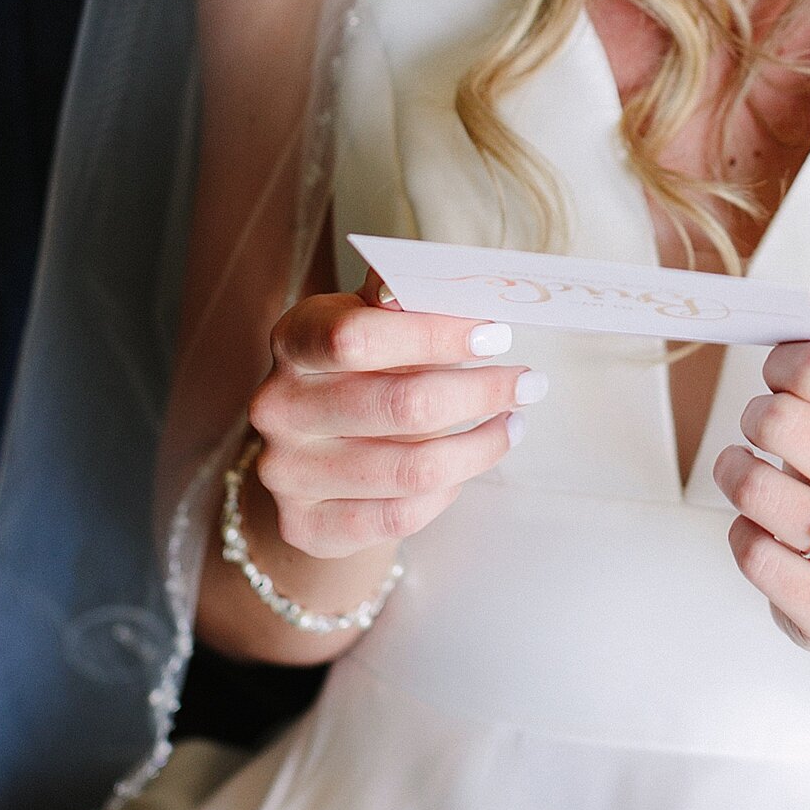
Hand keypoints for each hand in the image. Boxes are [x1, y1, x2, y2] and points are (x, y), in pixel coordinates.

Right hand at [246, 271, 545, 557]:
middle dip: (482, 392)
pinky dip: (447, 491)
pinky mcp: (305, 525)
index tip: (497, 335)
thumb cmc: (362, 367)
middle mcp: (279, 406)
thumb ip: (408, 302)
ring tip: (515, 423)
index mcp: (294, 339)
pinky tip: (467, 466)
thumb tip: (467, 284)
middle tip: (530, 383)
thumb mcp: (372, 318)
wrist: (313, 449)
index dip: (435, 335)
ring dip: (481, 446)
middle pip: (402, 405)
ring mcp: (286, 472)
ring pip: (412, 468)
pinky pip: (399, 516)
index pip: (359, 337)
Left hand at [712, 305, 809, 654]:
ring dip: (737, 475)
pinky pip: (756, 557)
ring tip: (747, 472)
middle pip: (784, 423)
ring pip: (761, 494)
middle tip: (760, 423)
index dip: (783, 363)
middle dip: (756, 415)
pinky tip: (762, 529)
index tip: (779, 375)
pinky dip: (744, 535)